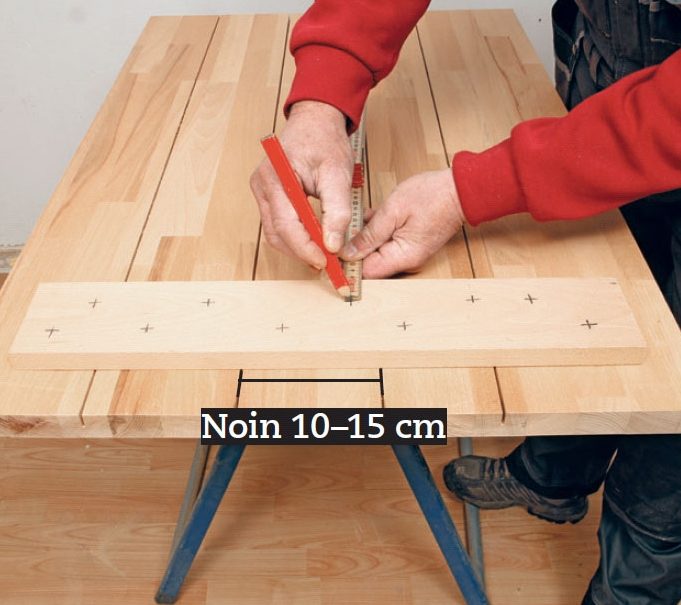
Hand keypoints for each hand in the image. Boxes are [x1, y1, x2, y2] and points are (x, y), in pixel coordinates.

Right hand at [250, 101, 352, 268]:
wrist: (315, 122)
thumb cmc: (324, 141)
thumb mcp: (338, 174)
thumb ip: (337, 211)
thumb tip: (333, 243)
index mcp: (276, 177)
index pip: (286, 225)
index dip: (305, 248)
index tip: (326, 260)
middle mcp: (262, 186)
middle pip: (277, 234)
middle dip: (302, 252)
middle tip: (327, 263)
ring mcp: (263, 192)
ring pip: (275, 233)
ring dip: (298, 248)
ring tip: (323, 254)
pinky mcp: (269, 197)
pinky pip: (278, 225)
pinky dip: (295, 237)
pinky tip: (314, 242)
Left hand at [341, 169, 464, 277]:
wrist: (460, 190)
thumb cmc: (432, 196)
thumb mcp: (392, 211)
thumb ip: (369, 234)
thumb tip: (348, 253)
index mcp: (402, 257)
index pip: (366, 272)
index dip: (347, 262)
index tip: (333, 249)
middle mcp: (406, 261)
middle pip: (370, 264)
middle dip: (355, 249)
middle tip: (343, 230)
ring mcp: (409, 253)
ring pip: (376, 252)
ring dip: (366, 238)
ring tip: (360, 218)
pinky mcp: (410, 244)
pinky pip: (386, 243)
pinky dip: (377, 232)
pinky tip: (374, 216)